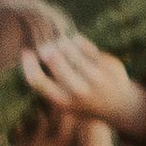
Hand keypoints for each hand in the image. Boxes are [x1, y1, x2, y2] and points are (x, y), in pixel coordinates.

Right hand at [20, 33, 145, 138]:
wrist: (119, 105)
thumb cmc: (83, 100)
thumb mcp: (64, 100)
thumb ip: (49, 83)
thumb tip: (29, 53)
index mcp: (63, 102)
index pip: (36, 80)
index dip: (27, 63)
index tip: (26, 52)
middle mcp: (78, 91)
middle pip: (52, 58)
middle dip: (45, 47)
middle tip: (45, 45)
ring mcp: (95, 78)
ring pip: (69, 48)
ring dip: (60, 42)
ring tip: (60, 42)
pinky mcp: (107, 65)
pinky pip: (84, 44)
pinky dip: (76, 40)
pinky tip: (74, 41)